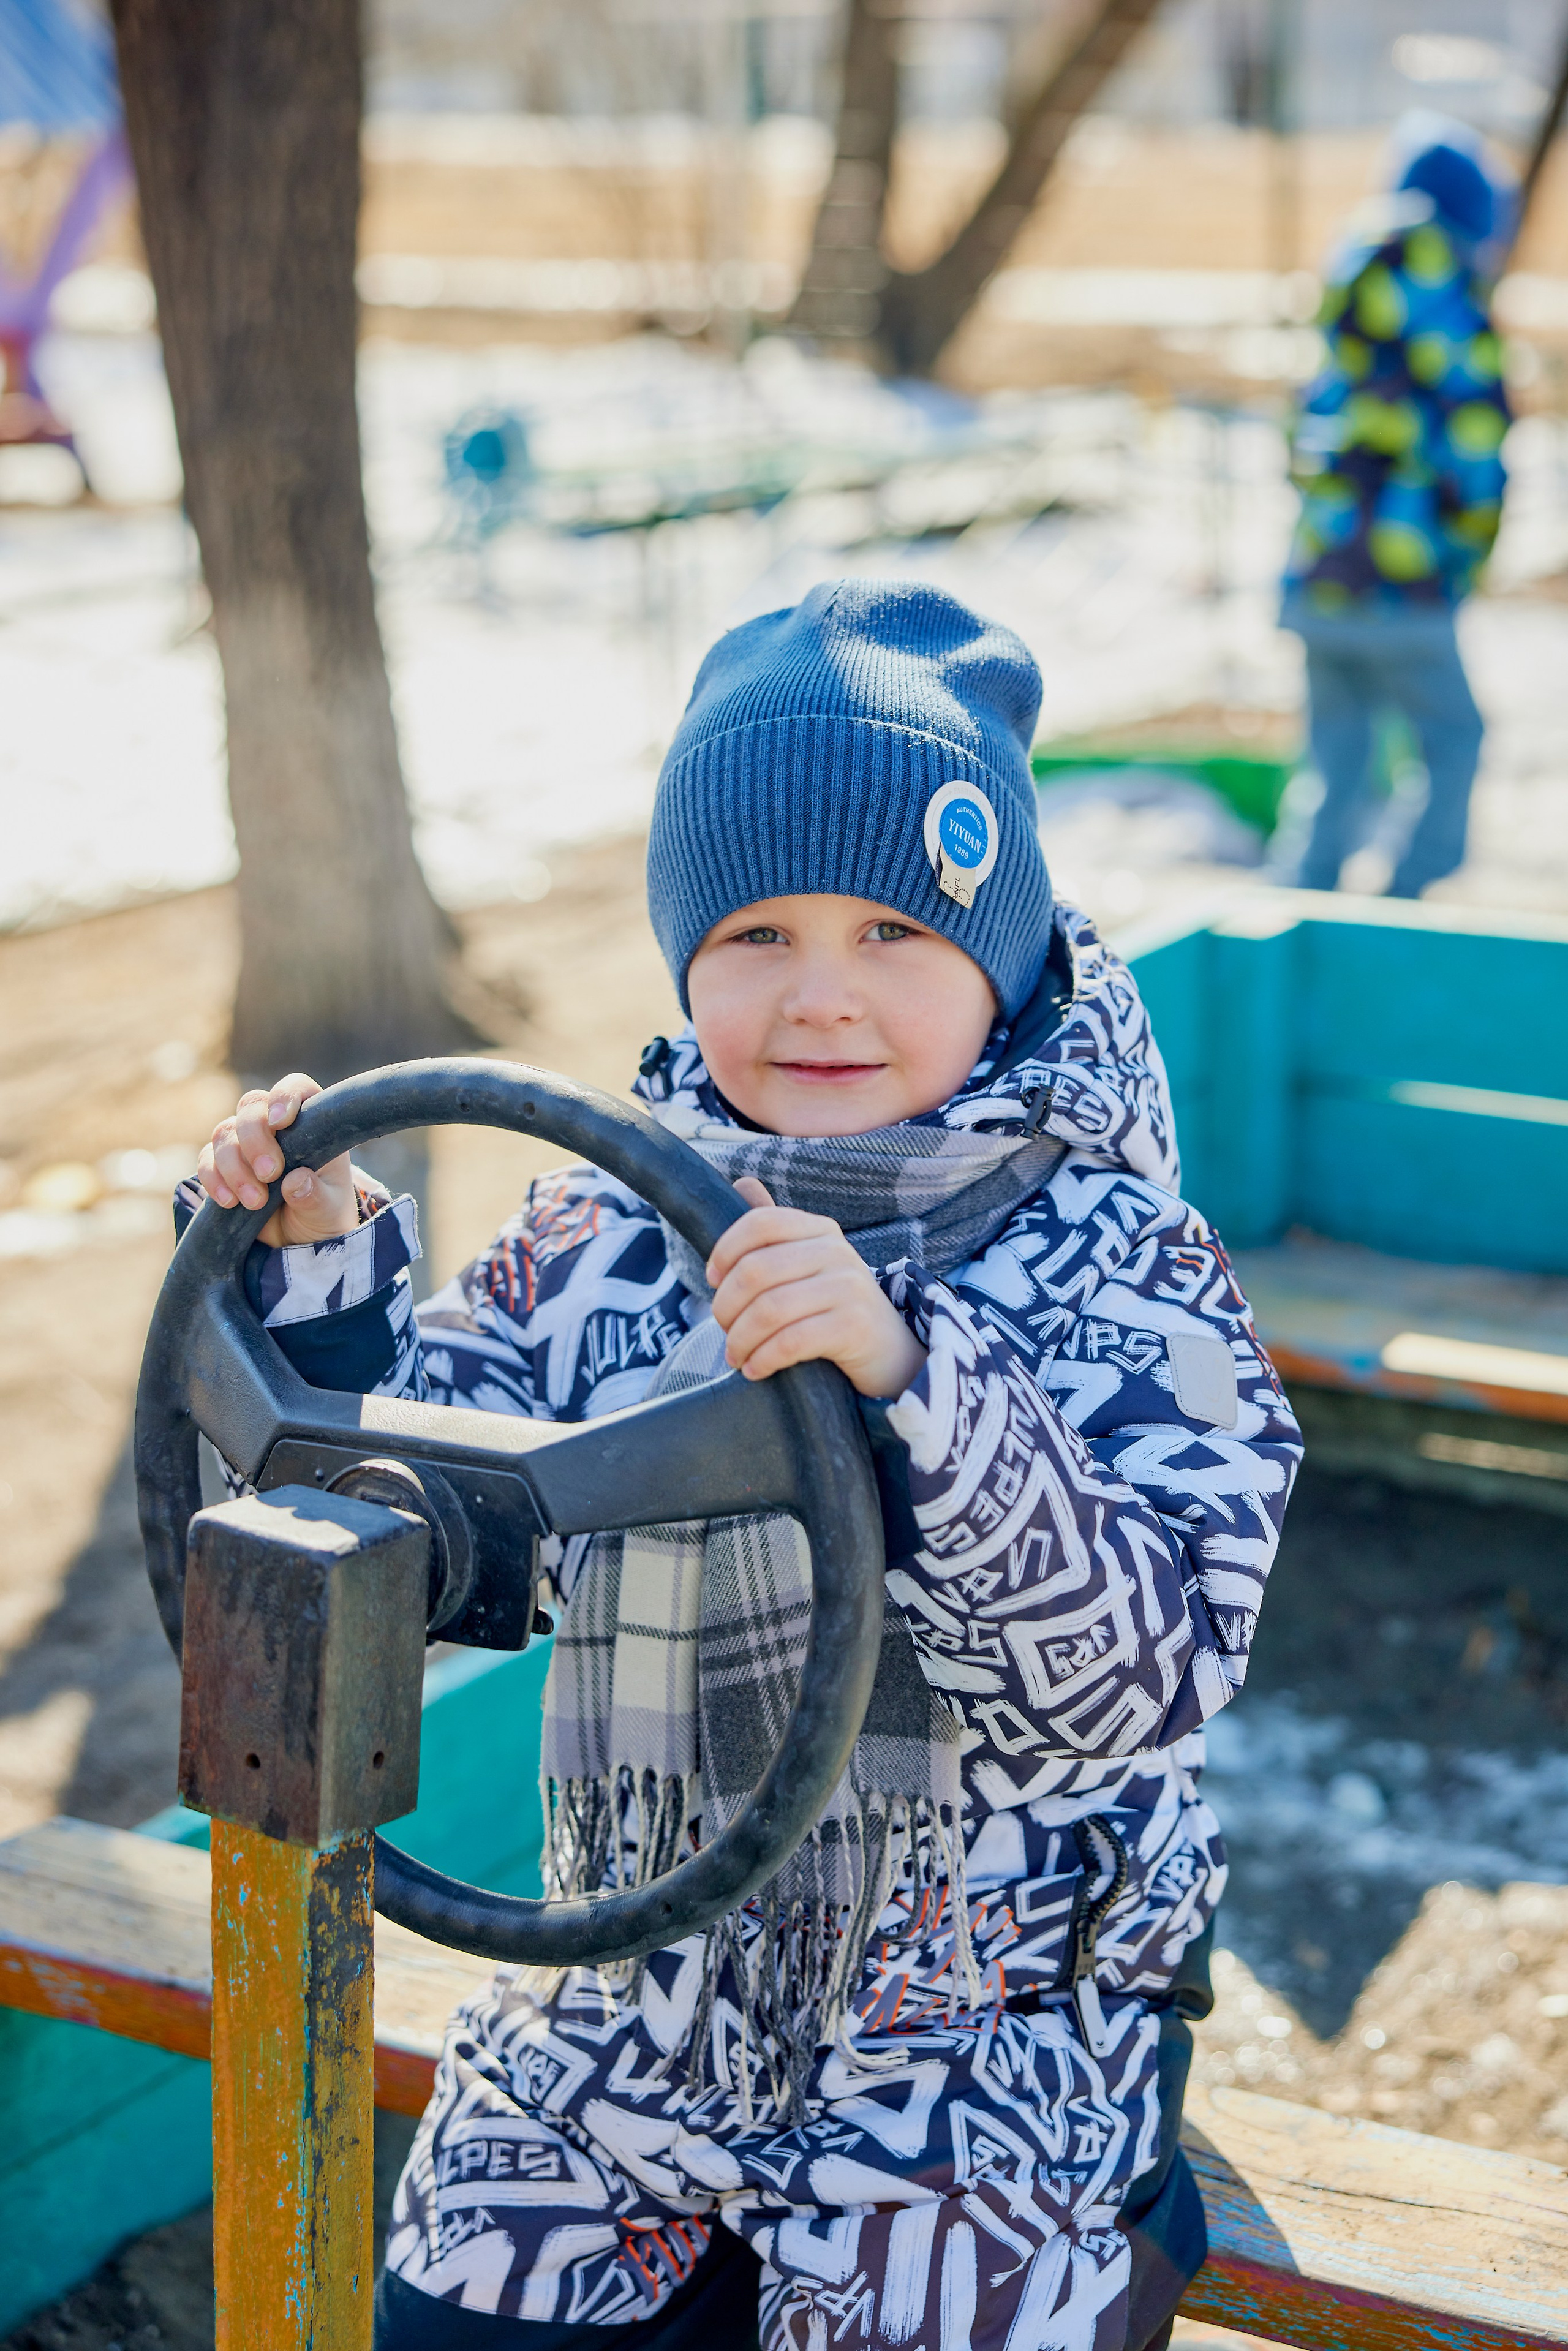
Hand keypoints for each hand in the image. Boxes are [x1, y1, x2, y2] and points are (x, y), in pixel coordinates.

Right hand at [197, 1073, 357, 1247]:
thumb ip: (316, 1196)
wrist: (300, 1240)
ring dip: (234, 1167)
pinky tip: (229, 1202)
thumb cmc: (324, 1214)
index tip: (281, 1122)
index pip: (295, 1088)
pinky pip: (207, 1160)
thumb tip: (296, 1181)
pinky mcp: (222, 1165)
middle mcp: (274, 1125)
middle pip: (251, 1107)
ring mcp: (245, 1143)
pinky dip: (213, 1179)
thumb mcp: (328, 1210)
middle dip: (255, 1140)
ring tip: (255, 1201)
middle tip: (269, 1174)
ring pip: (224, 1133)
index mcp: (310, 1121)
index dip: (285, 1096)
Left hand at [706, 1178, 927, 1399]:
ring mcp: (849, 1287)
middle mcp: (837, 1251)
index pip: (760, 1223)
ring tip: (735, 1356)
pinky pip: (791, 1341)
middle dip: (726, 1306)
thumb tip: (742, 1183)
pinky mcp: (854, 1326)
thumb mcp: (807, 1265)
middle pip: (756, 1269)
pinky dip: (763, 1359)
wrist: (890, 1354)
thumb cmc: (834, 1309)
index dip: (725, 1250)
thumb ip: (775, 1232)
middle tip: (723, 1330)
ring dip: (740, 1339)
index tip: (712, 1280)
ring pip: (770, 1309)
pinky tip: (755, 1369)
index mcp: (820, 1230)